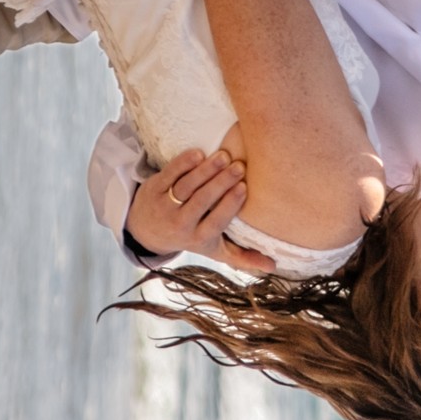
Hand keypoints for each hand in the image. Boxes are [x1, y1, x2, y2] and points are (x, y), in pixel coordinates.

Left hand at [125, 148, 275, 272]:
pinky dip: (183, 164)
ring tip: (224, 156)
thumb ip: (242, 257)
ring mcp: (165, 206)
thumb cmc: (191, 236)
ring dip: (205, 170)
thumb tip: (272, 265)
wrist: (148, 231)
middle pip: (201, 201)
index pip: (216, 221)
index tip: (244, 187)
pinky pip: (169, 174)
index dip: (229, 204)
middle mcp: (180, 224)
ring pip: (186, 186)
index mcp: (199, 238)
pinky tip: (199, 154)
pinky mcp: (153, 189)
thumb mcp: (214, 250)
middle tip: (239, 166)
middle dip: (221, 183)